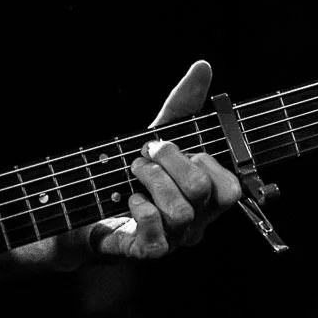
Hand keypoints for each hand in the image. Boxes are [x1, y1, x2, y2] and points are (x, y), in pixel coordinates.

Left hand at [34, 60, 242, 266]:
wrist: (84, 209)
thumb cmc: (129, 175)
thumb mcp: (156, 135)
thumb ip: (182, 104)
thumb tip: (202, 66)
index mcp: (206, 198)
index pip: (232, 188)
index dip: (205, 162)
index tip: (177, 146)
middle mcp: (197, 223)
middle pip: (202, 191)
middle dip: (170, 161)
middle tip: (145, 154)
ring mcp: (174, 240)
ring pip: (181, 211)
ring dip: (151, 180)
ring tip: (133, 172)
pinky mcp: (147, 251)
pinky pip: (156, 233)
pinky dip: (141, 208)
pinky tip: (129, 198)